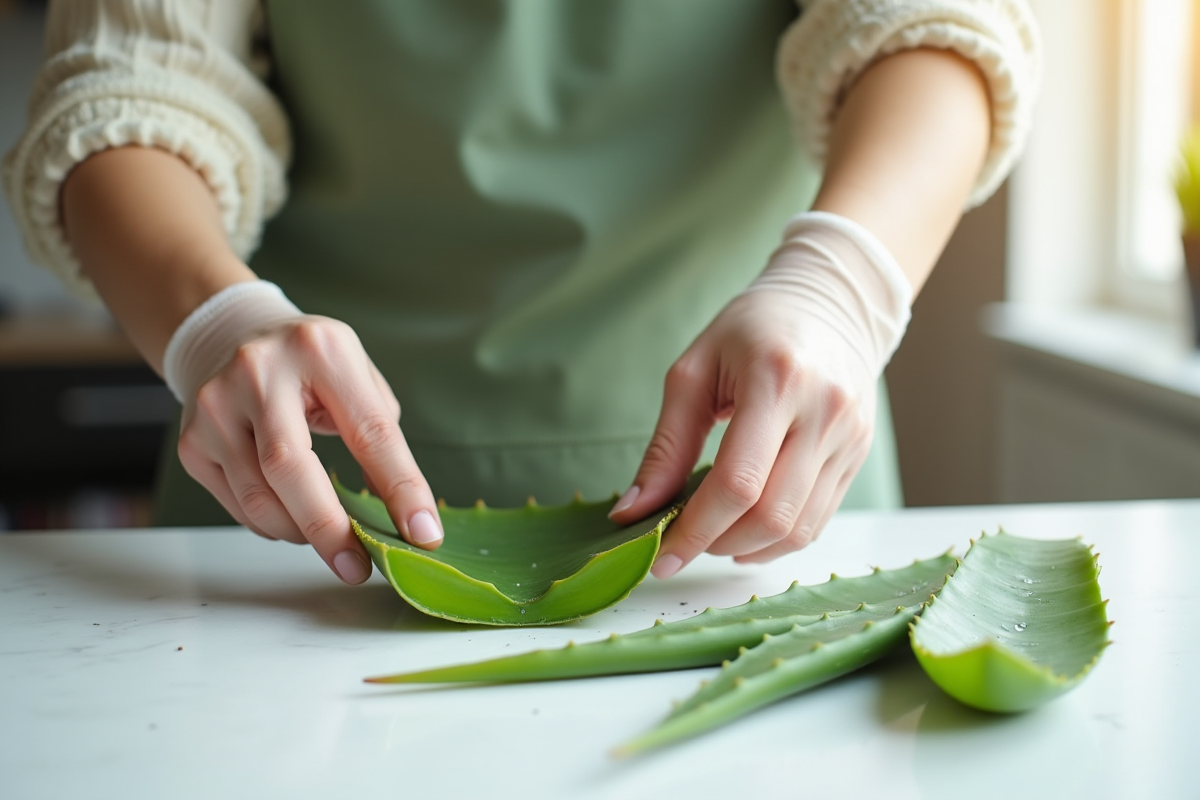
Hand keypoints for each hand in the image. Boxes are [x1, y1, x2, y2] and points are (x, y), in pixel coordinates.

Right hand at [176, 315, 443, 584]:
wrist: (234, 336)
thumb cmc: (310, 366)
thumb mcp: (357, 379)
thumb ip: (379, 438)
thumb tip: (401, 515)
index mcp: (321, 350)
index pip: (369, 432)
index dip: (401, 488)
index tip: (423, 534)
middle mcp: (259, 373)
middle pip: (291, 468)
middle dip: (330, 529)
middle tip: (358, 567)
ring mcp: (216, 407)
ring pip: (259, 498)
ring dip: (300, 531)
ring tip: (327, 532)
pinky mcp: (192, 441)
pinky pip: (237, 505)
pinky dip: (272, 523)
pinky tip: (291, 513)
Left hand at [609, 212, 910, 576]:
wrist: (830, 303)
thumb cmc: (752, 329)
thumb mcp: (694, 371)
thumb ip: (665, 446)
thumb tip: (632, 513)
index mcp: (777, 381)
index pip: (738, 482)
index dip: (695, 529)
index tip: (659, 556)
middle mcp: (824, 412)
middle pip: (770, 515)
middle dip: (717, 544)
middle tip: (681, 543)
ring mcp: (849, 438)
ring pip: (797, 529)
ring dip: (745, 549)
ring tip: (711, 536)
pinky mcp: (858, 456)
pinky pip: (817, 521)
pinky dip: (776, 541)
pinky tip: (744, 535)